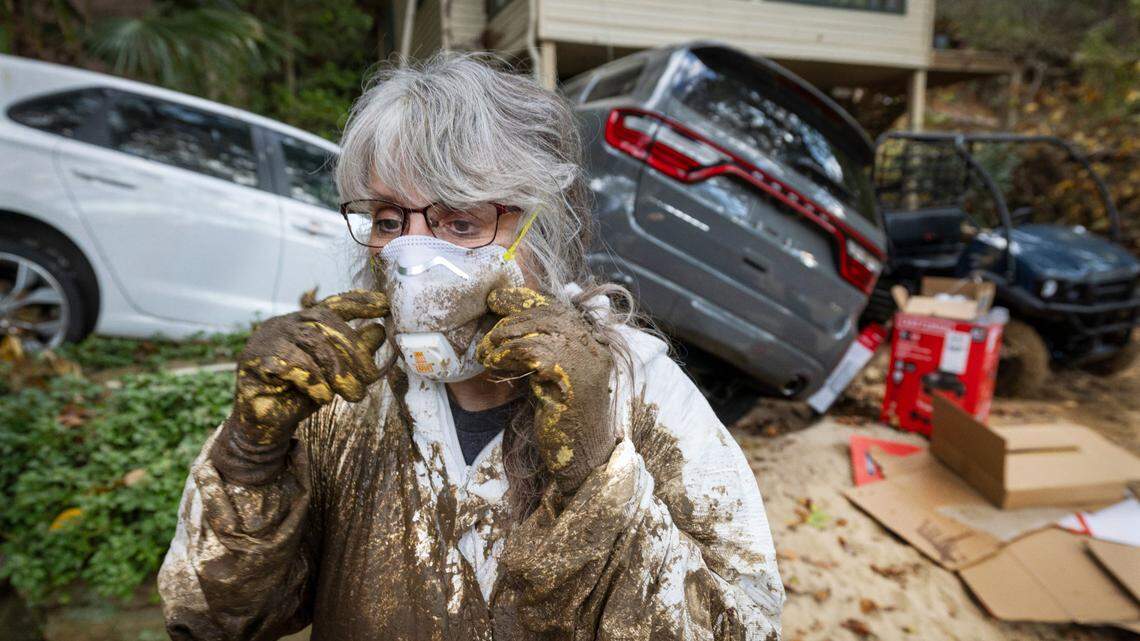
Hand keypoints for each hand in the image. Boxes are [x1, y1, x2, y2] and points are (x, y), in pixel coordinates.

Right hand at [211, 290, 388, 483]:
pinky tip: (323, 397)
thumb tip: (379, 331)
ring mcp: (267, 338)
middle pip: (325, 323)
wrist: (265, 426)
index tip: (384, 304)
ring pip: (311, 340)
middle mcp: (285, 324)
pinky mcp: (255, 359)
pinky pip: (293, 363)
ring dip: (339, 369)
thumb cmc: (299, 396)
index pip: (332, 304)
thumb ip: (354, 353)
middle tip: (370, 376)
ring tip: (353, 393)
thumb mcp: (334, 374)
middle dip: (354, 349)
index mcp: (303, 323)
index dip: (358, 302)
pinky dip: (315, 381)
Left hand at [477, 287, 615, 492]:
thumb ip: (542, 354)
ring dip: (505, 334)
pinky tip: (493, 362)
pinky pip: (532, 350)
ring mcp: (586, 361)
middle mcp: (594, 348)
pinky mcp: (571, 375)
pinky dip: (506, 353)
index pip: (559, 308)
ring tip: (486, 350)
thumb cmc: (563, 424)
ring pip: (538, 327)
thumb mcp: (551, 379)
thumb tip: (510, 328)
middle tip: (489, 318)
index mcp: (593, 346)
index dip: (527, 299)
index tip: (499, 298)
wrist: (582, 460)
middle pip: (549, 312)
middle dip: (513, 310)